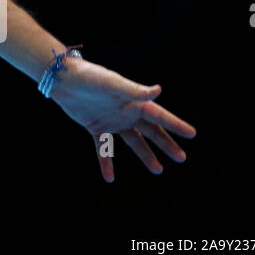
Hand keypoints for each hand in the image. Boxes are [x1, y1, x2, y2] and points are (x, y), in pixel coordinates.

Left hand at [50, 55, 196, 181]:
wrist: (62, 79)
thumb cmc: (89, 77)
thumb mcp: (112, 84)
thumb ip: (134, 90)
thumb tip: (158, 90)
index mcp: (133, 101)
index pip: (159, 115)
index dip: (175, 125)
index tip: (192, 134)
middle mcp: (125, 112)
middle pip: (151, 131)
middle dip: (166, 144)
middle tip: (181, 158)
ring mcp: (111, 120)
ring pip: (133, 141)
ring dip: (144, 155)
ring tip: (157, 169)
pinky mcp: (95, 127)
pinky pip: (103, 148)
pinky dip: (106, 162)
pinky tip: (109, 177)